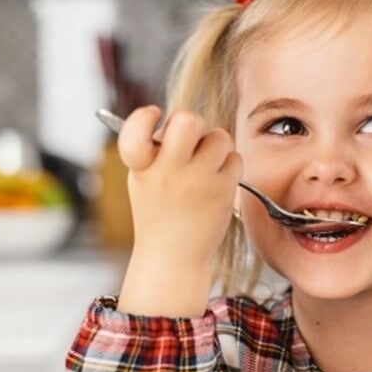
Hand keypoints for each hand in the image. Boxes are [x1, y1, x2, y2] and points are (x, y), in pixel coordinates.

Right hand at [116, 106, 241, 317]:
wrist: (174, 256)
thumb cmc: (159, 212)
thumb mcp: (143, 178)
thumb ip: (155, 149)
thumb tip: (178, 119)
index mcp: (142, 167)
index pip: (136, 129)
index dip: (144, 116)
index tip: (154, 116)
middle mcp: (169, 171)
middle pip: (188, 120)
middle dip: (191, 122)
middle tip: (189, 139)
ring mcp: (199, 181)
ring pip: (219, 136)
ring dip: (214, 145)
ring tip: (204, 164)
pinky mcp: (223, 191)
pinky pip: (235, 158)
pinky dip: (228, 165)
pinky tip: (215, 180)